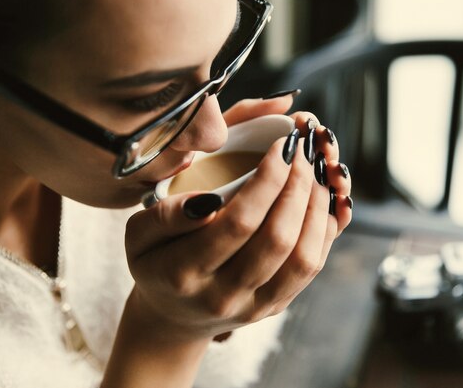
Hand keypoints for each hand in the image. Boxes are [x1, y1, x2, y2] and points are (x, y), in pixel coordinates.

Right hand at [124, 113, 351, 341]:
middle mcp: (223, 295)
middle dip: (299, 187)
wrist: (172, 316)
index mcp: (184, 274)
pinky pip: (311, 268)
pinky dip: (324, 230)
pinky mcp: (275, 306)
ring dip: (317, 207)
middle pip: (277, 239)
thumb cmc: (155, 263)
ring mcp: (254, 306)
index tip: (282, 146)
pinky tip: (322, 199)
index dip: (268, 180)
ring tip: (316, 171)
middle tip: (304, 151)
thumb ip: (165, 216)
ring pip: (304, 257)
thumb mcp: (138, 235)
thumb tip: (209, 201)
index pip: (238, 223)